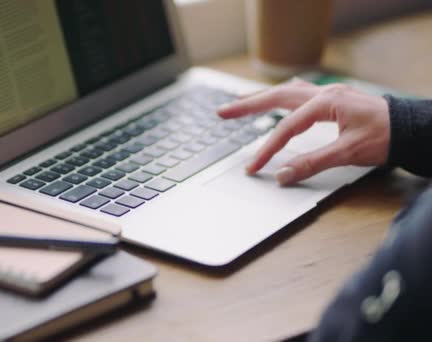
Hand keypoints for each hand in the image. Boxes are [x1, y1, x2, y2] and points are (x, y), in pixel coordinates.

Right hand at [217, 79, 390, 185]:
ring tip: (239, 102)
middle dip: (247, 105)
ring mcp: (327, 95)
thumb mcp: (348, 153)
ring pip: (285, 92)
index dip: (267, 149)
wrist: (412, 128)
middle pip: (276, 97)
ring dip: (260, 97)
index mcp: (326, 103)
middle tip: (222, 112)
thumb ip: (312, 163)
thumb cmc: (386, 137)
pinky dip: (281, 96)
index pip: (286, 128)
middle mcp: (323, 94)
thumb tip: (283, 175)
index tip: (253, 167)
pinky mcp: (332, 100)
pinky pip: (298, 93)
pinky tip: (276, 96)